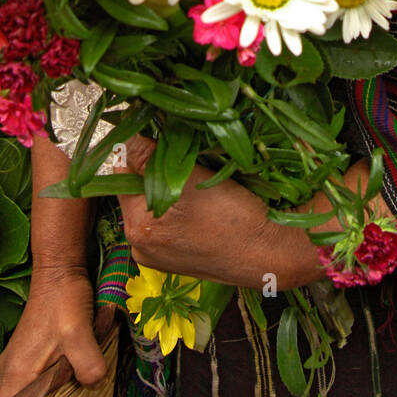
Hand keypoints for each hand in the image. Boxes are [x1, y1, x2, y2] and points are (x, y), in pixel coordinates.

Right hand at [0, 266, 106, 396]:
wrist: (60, 272)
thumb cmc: (65, 299)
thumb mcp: (80, 332)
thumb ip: (87, 363)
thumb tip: (94, 385)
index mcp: (16, 373)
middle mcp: (9, 372)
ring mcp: (16, 364)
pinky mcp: (26, 357)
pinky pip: (24, 388)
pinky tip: (57, 396)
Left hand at [116, 136, 323, 289]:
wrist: (272, 252)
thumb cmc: (233, 217)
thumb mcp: (189, 178)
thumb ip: (149, 156)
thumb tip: (126, 136)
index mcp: (137, 229)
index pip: (124, 173)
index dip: (144, 152)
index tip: (168, 143)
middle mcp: (142, 248)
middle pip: (140, 191)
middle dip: (159, 172)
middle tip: (190, 164)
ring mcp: (161, 257)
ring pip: (158, 205)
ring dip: (172, 189)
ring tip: (201, 184)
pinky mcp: (180, 260)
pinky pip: (172, 224)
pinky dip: (184, 210)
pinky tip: (206, 206)